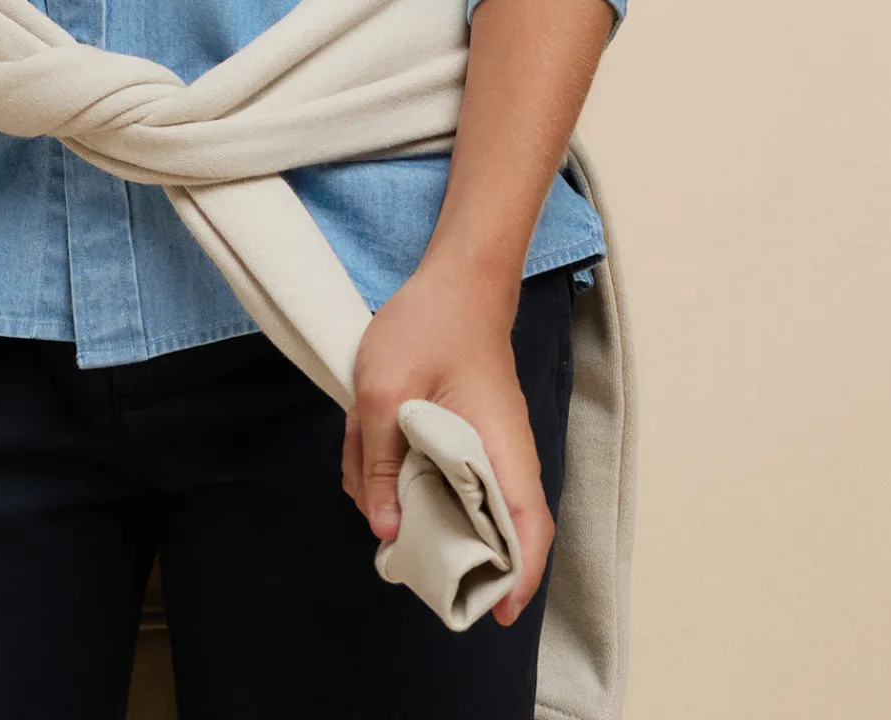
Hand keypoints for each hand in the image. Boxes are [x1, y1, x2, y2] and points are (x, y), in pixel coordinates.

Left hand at [342, 248, 552, 625]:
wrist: (454, 278)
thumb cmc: (431, 325)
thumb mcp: (385, 391)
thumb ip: (380, 462)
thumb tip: (383, 529)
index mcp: (501, 448)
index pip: (527, 528)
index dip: (517, 578)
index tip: (493, 612)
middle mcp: (500, 457)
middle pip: (481, 529)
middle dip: (428, 536)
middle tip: (387, 535)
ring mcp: (481, 448)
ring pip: (443, 502)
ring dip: (396, 491)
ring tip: (364, 459)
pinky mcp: (459, 438)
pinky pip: (428, 474)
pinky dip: (393, 469)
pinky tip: (365, 441)